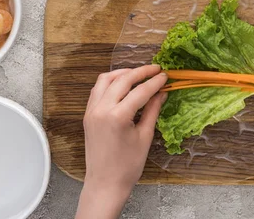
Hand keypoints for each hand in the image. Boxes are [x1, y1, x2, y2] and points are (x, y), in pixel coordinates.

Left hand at [75, 65, 167, 218]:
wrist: (105, 183)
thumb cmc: (128, 165)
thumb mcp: (145, 136)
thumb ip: (152, 110)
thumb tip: (162, 92)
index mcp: (117, 116)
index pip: (140, 91)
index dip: (155, 82)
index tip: (166, 76)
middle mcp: (101, 109)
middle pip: (122, 80)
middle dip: (140, 72)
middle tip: (155, 69)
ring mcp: (91, 111)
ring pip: (105, 80)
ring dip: (122, 73)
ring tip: (138, 74)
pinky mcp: (87, 115)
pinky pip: (97, 90)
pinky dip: (110, 82)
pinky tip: (122, 84)